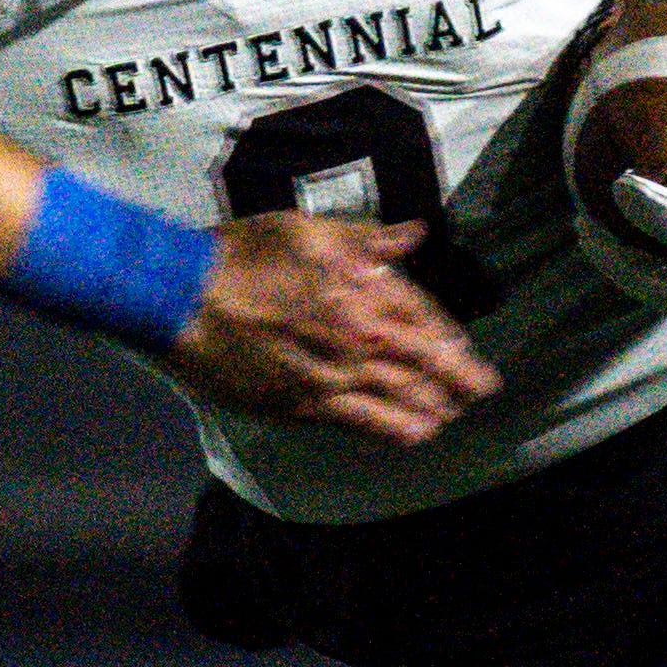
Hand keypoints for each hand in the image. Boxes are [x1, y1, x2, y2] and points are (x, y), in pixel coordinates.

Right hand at [166, 215, 497, 444]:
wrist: (184, 300)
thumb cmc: (240, 257)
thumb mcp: (305, 230)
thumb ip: (363, 237)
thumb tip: (413, 235)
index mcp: (360, 289)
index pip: (421, 316)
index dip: (448, 335)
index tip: (465, 347)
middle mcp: (357, 336)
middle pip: (422, 362)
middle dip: (458, 377)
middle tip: (483, 390)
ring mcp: (333, 374)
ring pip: (399, 396)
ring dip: (434, 405)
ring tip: (453, 414)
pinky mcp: (305, 404)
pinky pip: (361, 423)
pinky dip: (393, 429)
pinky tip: (415, 435)